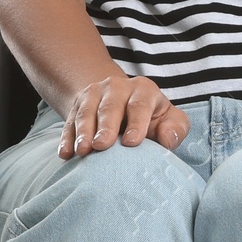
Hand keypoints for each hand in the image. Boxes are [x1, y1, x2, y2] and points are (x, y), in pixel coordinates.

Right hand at [58, 73, 189, 158]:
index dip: (136, 123)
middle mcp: (117, 87)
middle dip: (106, 126)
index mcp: (144, 89)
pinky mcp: (77, 105)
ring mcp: (94, 94)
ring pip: (87, 111)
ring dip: (83, 131)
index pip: (140, 104)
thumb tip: (167, 139)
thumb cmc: (151, 119)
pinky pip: (69, 121)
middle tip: (101, 146)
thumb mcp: (169, 120)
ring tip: (82, 151)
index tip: (131, 143)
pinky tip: (65, 154)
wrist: (122, 105)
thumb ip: (175, 129)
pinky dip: (67, 138)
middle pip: (110, 106)